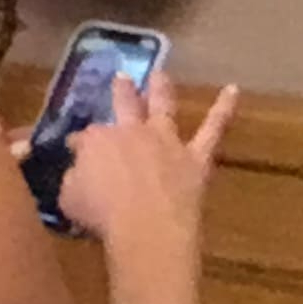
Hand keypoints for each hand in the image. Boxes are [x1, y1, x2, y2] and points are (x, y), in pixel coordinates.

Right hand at [56, 73, 237, 260]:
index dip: (79, 143)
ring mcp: (165, 142)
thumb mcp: (69, 197)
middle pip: (124, 106)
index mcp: (96, 141)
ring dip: (161, 89)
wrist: (147, 230)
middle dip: (121, 91)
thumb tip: (79, 173)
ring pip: (163, 107)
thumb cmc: (102, 217)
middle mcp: (131, 132)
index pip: (85, 137)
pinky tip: (233, 89)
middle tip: (121, 77)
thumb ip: (74, 179)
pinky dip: (223, 109)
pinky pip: (213, 130)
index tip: (75, 148)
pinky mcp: (195, 158)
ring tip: (161, 73)